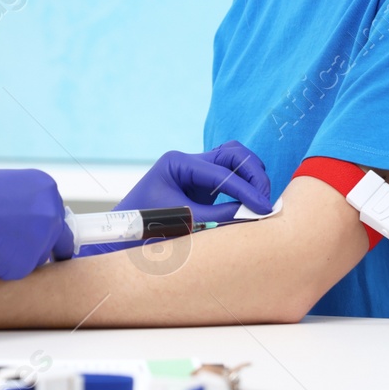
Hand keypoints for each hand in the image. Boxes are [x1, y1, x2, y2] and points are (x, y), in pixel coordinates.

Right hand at [0, 169, 71, 279]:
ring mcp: (42, 239)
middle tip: (17, 245)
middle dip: (43, 245)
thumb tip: (32, 222)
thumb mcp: (6, 189)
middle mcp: (52, 212)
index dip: (49, 227)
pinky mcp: (27, 263)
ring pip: (38, 257)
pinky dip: (5, 266)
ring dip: (20, 255)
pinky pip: (20, 270)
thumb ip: (27, 204)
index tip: (52, 237)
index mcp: (47, 188)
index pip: (58, 214)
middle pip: (58, 238)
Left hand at [74, 143, 272, 257]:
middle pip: (233, 154)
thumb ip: (217, 217)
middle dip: (254, 175)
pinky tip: (252, 203)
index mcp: (177, 162)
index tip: (262, 208)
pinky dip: (245, 185)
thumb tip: (251, 214)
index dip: (245, 190)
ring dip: (252, 177)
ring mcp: (196, 170)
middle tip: (264, 202)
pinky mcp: (203, 184)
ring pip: (234, 159)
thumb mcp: (182, 222)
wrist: (124, 235)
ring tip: (260, 202)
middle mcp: (188, 161)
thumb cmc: (145, 228)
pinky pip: (230, 175)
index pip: (221, 172)